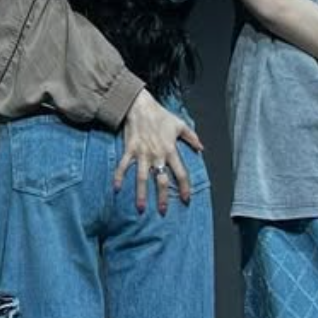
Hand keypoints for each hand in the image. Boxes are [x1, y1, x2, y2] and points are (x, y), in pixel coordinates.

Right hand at [115, 91, 202, 214]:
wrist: (139, 106)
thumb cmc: (160, 115)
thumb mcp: (180, 124)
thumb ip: (192, 137)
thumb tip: (201, 148)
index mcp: (170, 150)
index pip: (180, 173)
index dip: (185, 187)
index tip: (186, 199)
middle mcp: (157, 155)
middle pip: (161, 180)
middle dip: (163, 197)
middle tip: (163, 211)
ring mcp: (142, 154)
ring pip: (142, 178)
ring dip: (141, 194)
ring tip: (141, 208)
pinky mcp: (130, 150)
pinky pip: (124, 166)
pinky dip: (119, 177)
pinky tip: (116, 188)